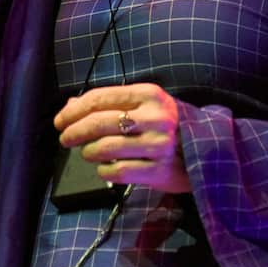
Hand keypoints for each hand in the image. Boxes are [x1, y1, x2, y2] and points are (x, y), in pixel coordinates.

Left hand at [54, 83, 190, 193]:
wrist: (207, 149)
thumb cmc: (166, 124)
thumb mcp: (143, 105)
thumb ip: (109, 104)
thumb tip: (70, 107)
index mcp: (148, 94)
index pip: (100, 98)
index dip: (74, 111)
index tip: (60, 121)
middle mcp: (155, 117)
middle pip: (99, 122)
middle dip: (74, 131)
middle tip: (65, 138)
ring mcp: (159, 145)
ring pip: (105, 148)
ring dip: (88, 152)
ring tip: (88, 153)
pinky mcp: (159, 170)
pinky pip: (118, 172)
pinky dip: (104, 171)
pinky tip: (105, 168)